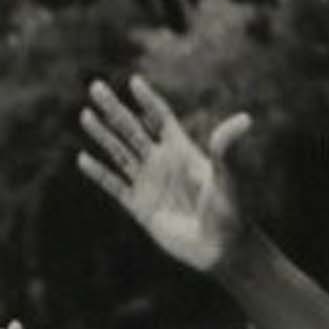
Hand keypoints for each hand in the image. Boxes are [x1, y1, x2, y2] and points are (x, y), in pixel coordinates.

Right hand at [77, 76, 253, 274]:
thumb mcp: (225, 177)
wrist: (217, 248)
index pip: (160, 117)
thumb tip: (245, 119)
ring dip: (102, 134)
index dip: (148, 100)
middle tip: (96, 86)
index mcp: (182, 150)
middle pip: (132, 128)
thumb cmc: (228, 211)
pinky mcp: (137, 204)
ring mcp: (147, 182)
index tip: (134, 80)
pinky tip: (83, 159)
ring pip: (118, 152)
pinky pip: (113, 184)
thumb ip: (225, 148)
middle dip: (114, 108)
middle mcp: (162, 162)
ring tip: (85, 114)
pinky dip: (98, 172)